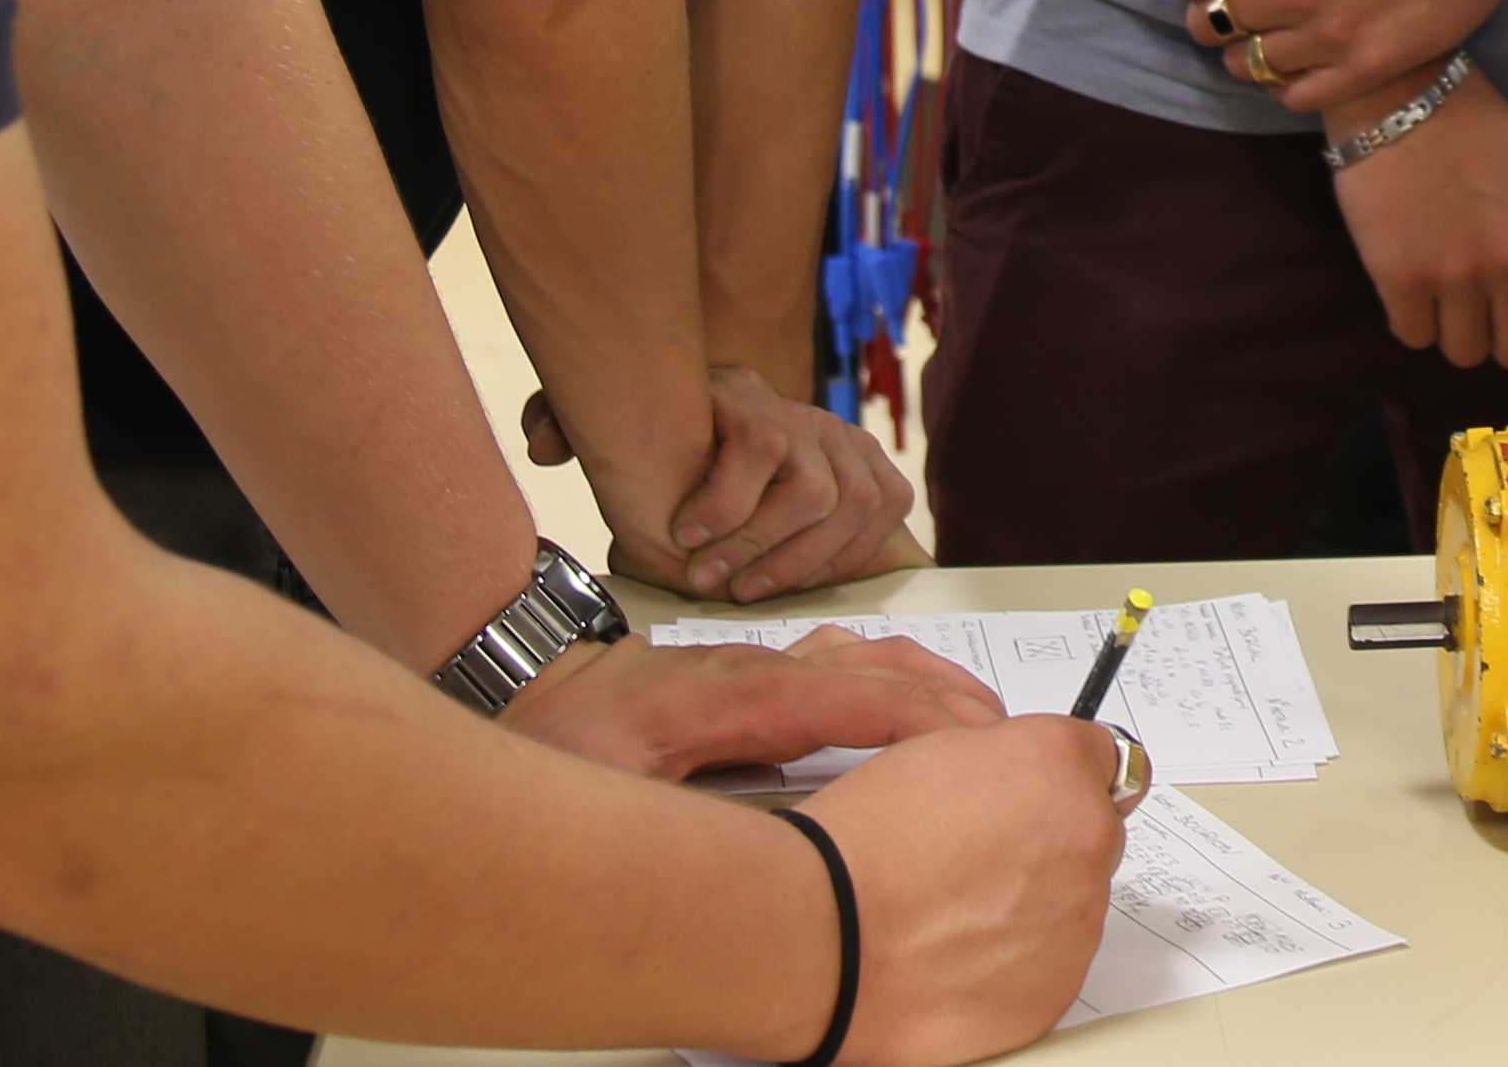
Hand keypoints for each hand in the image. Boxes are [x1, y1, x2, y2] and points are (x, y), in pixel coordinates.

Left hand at [497, 629, 999, 783]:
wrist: (505, 682)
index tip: (975, 742)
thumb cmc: (544, 746)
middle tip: (1003, 736)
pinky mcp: (737, 675)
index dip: (915, 716)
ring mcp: (744, 663)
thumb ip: (684, 818)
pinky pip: (829, 663)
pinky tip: (897, 698)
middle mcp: (745, 666)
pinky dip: (882, 678)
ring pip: (854, 655)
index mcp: (725, 694)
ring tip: (973, 716)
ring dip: (920, 680)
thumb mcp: (604, 795)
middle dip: (941, 694)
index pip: (844, 695)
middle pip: (866, 665)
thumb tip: (765, 852)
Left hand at [520, 369, 916, 601]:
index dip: (726, 499)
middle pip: (810, 487)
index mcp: (742, 395)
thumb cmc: (663, 448)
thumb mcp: (609, 426)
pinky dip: (843, 557)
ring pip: (851, 506)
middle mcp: (806, 415)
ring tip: (745, 590)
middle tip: (707, 582)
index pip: (761, 439)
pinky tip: (797, 581)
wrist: (729, 441)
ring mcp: (851, 443)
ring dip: (798, 561)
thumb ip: (564, 423)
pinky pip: (881, 518)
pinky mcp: (882, 475)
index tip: (681, 540)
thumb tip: (542, 447)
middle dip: (756, 546)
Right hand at [788, 719, 1131, 1066]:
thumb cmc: (863, 846)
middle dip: (1051, 842)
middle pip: (1092, 833)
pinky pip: (1051, 966)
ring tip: (953, 913)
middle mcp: (1086, 838)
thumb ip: (1010, 762)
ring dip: (1034, 905)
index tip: (1041, 797)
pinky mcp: (1056, 989)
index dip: (1061, 779)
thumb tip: (1029, 784)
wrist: (828, 935)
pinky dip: (1017, 962)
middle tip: (978, 861)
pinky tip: (957, 954)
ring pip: (1074, 903)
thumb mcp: (938, 752)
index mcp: (1058, 765)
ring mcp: (1078, 920)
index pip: (1102, 759)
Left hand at [1154, 0, 1507, 112]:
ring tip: (1264, 29)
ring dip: (1243, 49)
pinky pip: (1297, 96)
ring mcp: (1333, 34)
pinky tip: (1299, 58)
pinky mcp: (1370, 67)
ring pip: (1248, 65)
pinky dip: (1285, 83)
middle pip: (1212, 23)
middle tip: (1230, 0)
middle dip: (1210, 11)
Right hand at [1324, 70, 1507, 369]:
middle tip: (1473, 304)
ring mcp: (1457, 274)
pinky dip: (1410, 318)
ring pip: (1464, 353)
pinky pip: (1414, 336)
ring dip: (1451, 329)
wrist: (1400, 93)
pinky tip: (1406, 282)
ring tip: (1436, 290)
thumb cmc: (1472, 127)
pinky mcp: (1402, 279)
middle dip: (1496, 334)